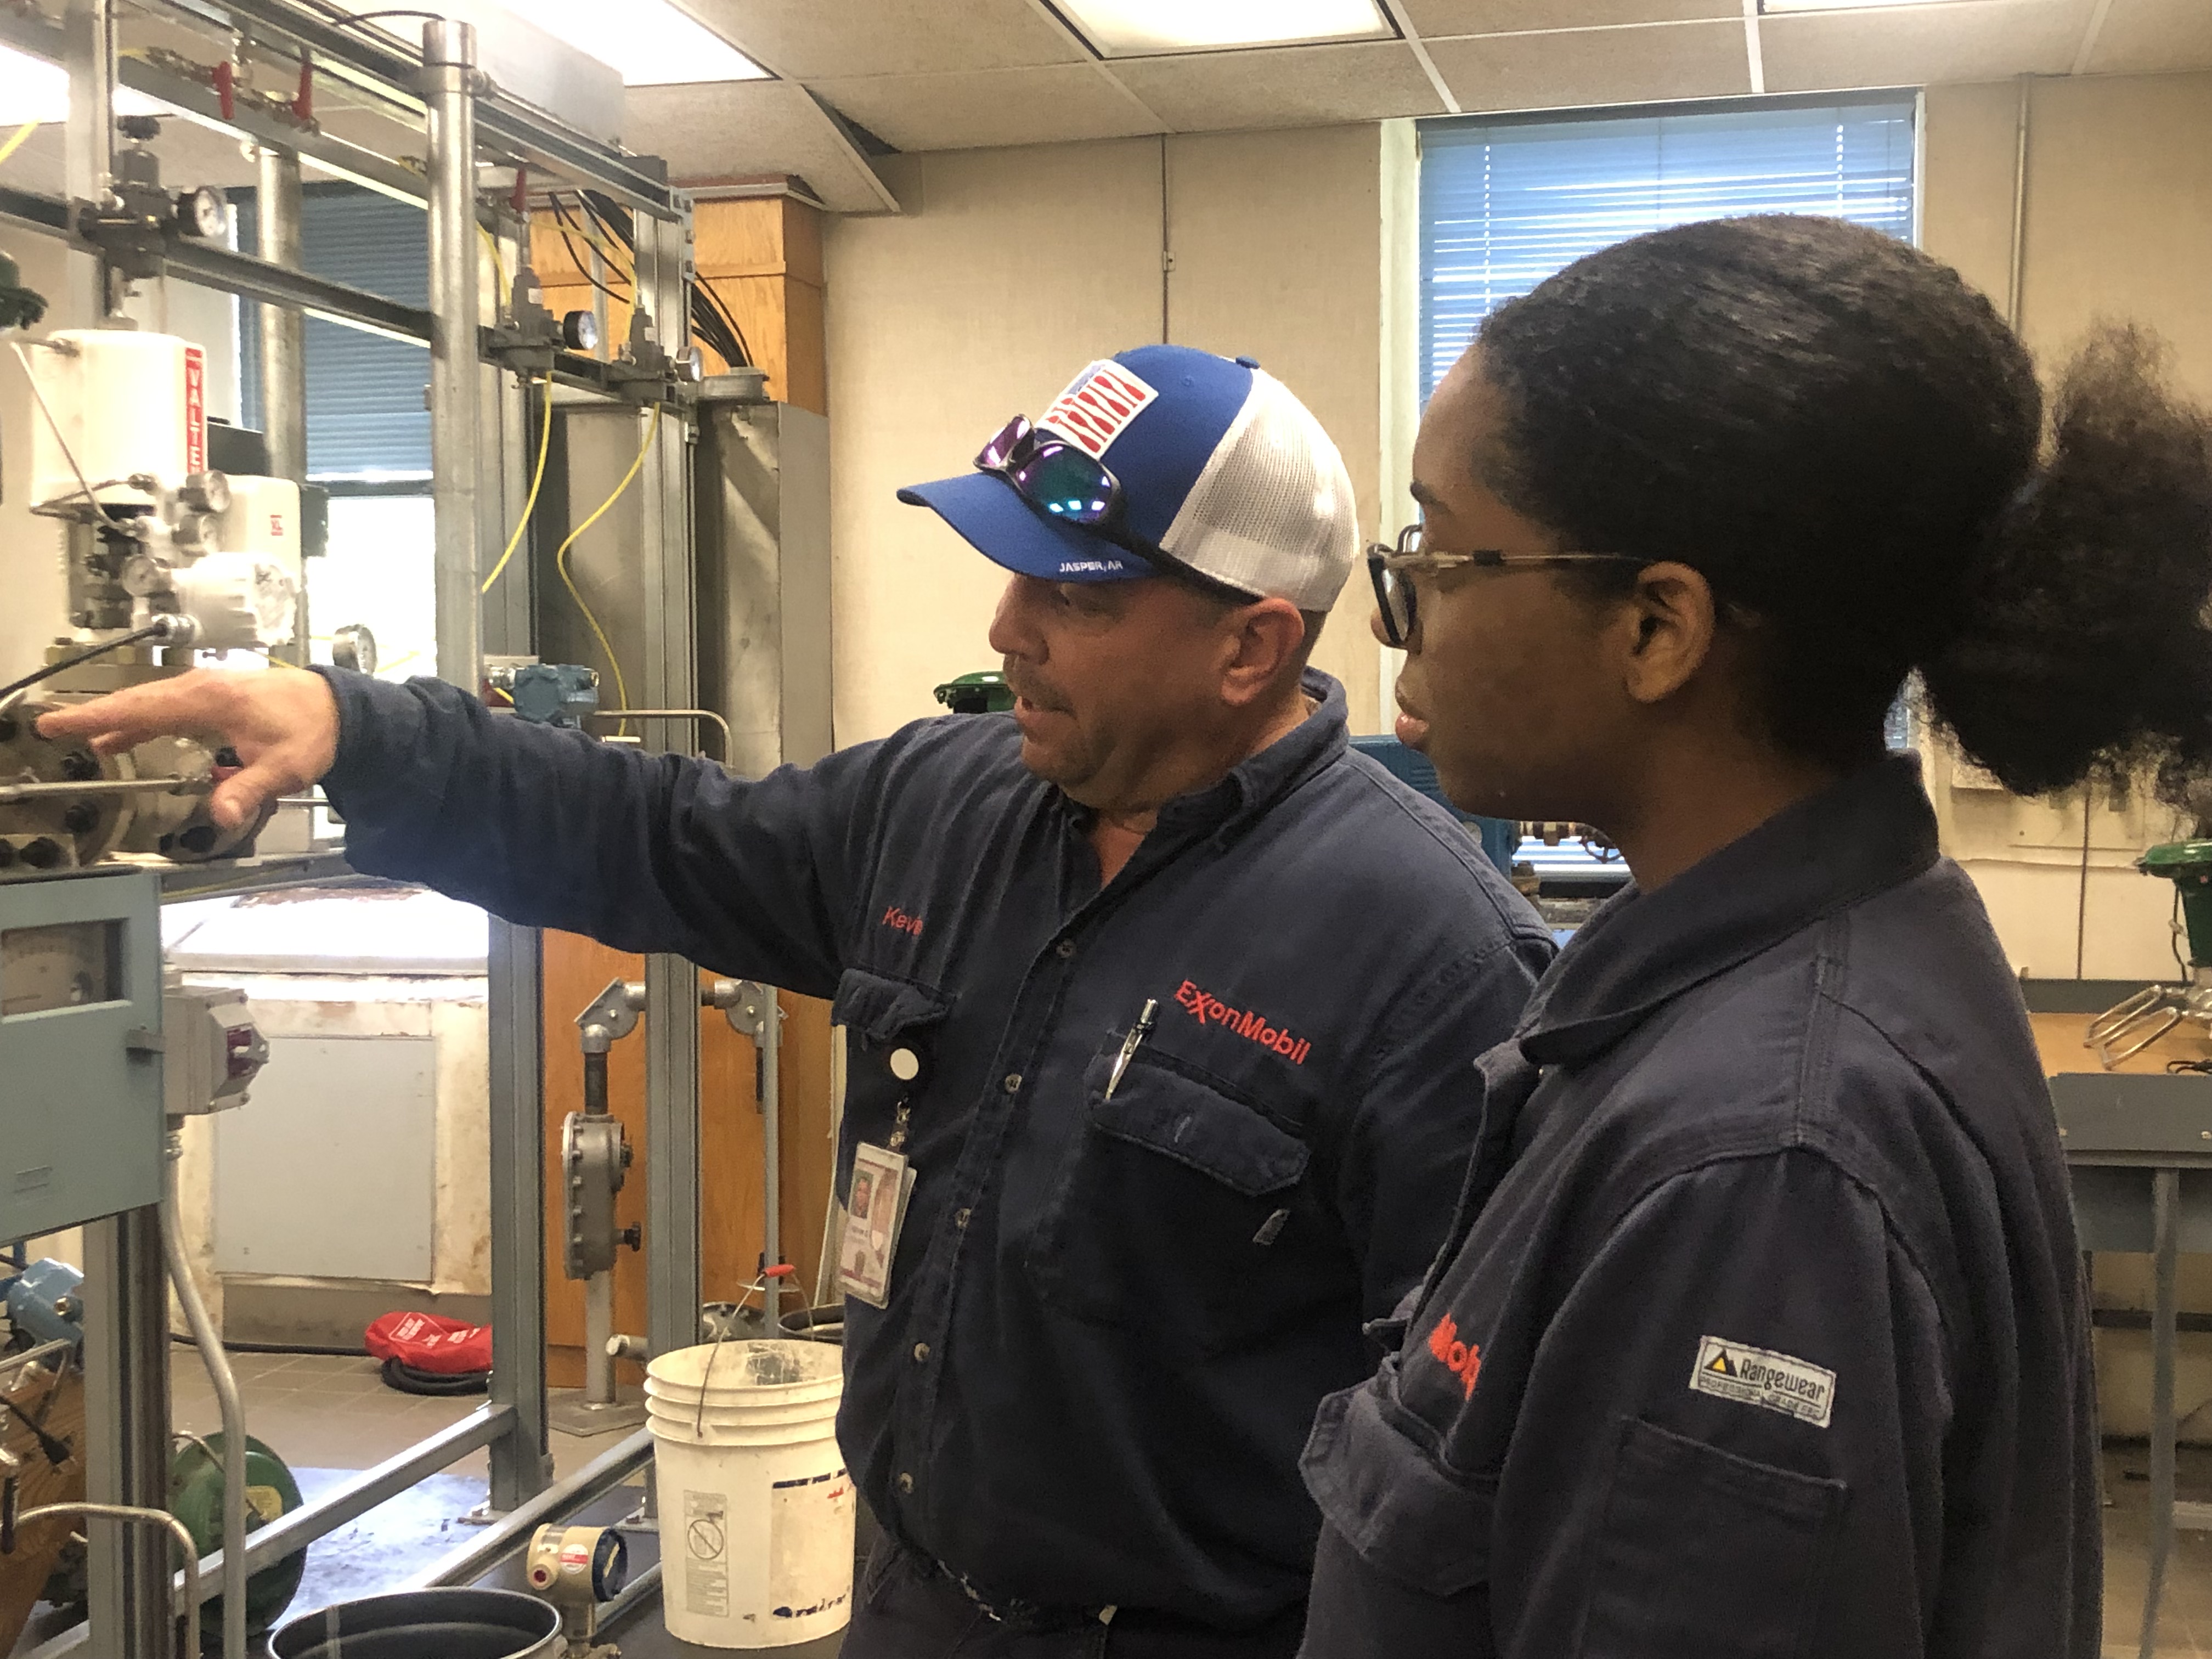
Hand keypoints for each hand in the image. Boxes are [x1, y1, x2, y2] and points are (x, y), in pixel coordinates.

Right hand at [35, 667, 340, 832]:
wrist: (340, 708)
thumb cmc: (313, 731)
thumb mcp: (283, 769)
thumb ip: (247, 791)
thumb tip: (221, 815)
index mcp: (211, 700)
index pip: (141, 710)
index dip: (99, 718)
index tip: (62, 722)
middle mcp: (203, 688)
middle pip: (137, 701)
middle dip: (95, 714)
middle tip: (54, 726)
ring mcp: (208, 688)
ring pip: (150, 702)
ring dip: (117, 718)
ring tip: (83, 736)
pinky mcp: (216, 695)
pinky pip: (167, 705)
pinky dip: (142, 718)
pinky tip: (126, 737)